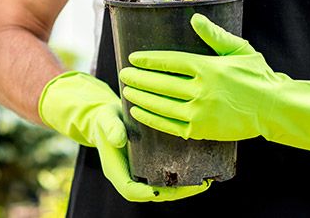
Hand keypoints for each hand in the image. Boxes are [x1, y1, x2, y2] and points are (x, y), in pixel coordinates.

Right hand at [38, 71, 211, 200]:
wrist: (106, 115)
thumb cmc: (104, 118)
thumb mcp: (105, 119)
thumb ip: (111, 129)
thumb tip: (119, 140)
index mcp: (116, 170)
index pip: (131, 190)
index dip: (147, 193)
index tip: (165, 190)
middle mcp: (130, 175)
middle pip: (154, 193)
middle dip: (177, 193)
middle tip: (199, 185)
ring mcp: (141, 171)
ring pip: (163, 187)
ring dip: (184, 187)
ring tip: (205, 179)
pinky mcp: (150, 164)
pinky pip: (166, 175)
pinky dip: (182, 174)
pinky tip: (198, 165)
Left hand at [118, 14, 309, 155]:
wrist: (273, 109)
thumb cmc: (257, 76)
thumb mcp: (239, 49)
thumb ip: (215, 35)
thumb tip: (194, 18)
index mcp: (208, 67)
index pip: (171, 61)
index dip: (150, 60)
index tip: (134, 58)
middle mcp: (201, 90)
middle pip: (161, 83)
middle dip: (139, 78)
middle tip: (123, 74)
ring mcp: (199, 112)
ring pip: (161, 104)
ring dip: (141, 97)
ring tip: (127, 91)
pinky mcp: (200, 130)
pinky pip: (169, 125)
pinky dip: (151, 118)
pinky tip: (138, 111)